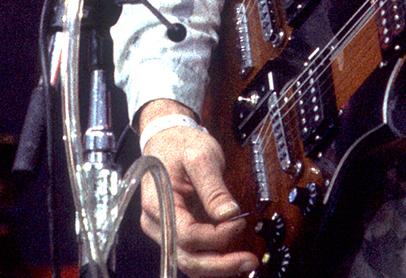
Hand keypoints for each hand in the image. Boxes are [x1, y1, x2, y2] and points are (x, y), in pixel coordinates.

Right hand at [136, 102, 259, 277]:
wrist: (167, 139)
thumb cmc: (180, 144)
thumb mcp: (201, 156)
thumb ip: (214, 187)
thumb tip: (229, 214)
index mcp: (158, 202)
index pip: (186, 234)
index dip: (216, 236)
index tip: (239, 223)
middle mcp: (157, 221)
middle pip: (186, 257)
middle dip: (219, 265)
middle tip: (248, 262)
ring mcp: (164, 229)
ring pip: (188, 261)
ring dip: (217, 267)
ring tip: (244, 263)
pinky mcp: (175, 230)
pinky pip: (192, 252)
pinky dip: (212, 258)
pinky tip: (231, 257)